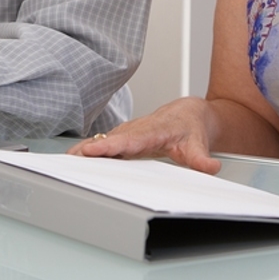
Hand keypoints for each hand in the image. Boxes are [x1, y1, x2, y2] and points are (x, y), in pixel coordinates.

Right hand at [66, 97, 221, 174]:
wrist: (188, 113)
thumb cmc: (190, 125)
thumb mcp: (198, 143)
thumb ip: (202, 158)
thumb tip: (210, 167)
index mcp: (152, 131)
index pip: (128, 140)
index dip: (109, 146)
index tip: (92, 150)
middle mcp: (137, 130)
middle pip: (110, 140)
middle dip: (89, 148)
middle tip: (70, 158)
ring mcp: (129, 133)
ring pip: (105, 140)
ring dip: (85, 149)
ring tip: (67, 160)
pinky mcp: (125, 137)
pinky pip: (106, 143)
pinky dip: (90, 149)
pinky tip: (76, 158)